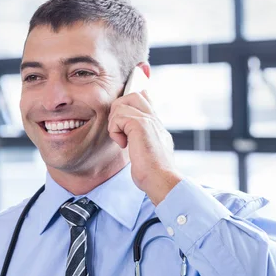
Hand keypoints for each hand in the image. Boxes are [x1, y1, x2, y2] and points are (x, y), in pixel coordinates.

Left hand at [108, 90, 181, 204]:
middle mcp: (154, 120)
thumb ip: (142, 140)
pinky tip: (123, 145)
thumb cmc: (153, 174)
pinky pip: (118, 117)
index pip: (145, 100)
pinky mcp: (140, 125)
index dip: (130, 104)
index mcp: (157, 125)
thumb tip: (132, 138)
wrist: (161, 180)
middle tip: (119, 131)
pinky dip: (115, 131)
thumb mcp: (149, 153)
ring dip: (114, 124)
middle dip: (118, 110)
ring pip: (121, 105)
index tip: (123, 123)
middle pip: (133, 95)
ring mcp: (148, 120)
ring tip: (121, 140)